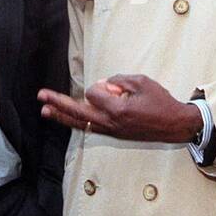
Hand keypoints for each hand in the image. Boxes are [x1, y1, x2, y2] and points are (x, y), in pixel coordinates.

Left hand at [38, 74, 202, 143]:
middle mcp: (111, 123)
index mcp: (118, 110)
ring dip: (62, 116)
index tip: (115, 87)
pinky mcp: (114, 135)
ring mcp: (111, 131)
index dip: (101, 85)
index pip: (94, 93)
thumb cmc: (160, 102)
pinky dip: (77, 122)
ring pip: (81, 124)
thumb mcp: (142, 82)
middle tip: (41, 96)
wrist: (174, 126)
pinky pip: (90, 128)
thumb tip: (102, 85)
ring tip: (45, 110)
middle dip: (59, 103)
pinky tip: (65, 119)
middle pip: (78, 112)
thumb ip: (118, 80)